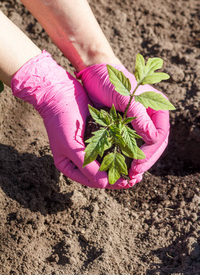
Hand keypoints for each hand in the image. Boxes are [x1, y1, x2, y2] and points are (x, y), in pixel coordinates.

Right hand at [11, 51, 133, 188]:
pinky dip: (119, 150)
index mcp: (69, 166)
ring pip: (108, 161)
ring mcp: (88, 146)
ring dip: (122, 164)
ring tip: (137, 169)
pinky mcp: (95, 134)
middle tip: (136, 178)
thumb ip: (86, 166)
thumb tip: (104, 184)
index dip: (111, 183)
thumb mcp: (72, 146)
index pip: (93, 181)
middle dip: (119, 176)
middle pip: (102, 173)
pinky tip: (132, 151)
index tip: (128, 182)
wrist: (59, 91)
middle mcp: (79, 159)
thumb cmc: (62, 120)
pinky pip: (109, 146)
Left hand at [76, 63, 169, 179]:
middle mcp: (151, 116)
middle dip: (146, 160)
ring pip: (144, 146)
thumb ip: (140, 117)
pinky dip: (128, 155)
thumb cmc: (110, 81)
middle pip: (155, 143)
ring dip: (138, 160)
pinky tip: (123, 164)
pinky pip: (132, 143)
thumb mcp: (125, 97)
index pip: (160, 135)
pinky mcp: (126, 125)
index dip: (150, 152)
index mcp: (158, 107)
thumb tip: (154, 139)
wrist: (94, 71)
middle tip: (133, 175)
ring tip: (129, 174)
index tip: (137, 165)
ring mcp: (139, 121)